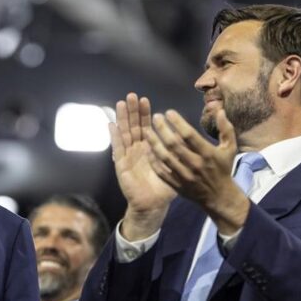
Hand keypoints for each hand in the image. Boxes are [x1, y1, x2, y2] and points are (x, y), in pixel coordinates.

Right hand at [110, 93, 175, 240]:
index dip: (145, 114)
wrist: (152, 205)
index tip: (145, 100)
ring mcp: (128, 156)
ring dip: (122, 119)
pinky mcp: (122, 165)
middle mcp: (137, 149)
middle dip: (132, 111)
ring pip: (124, 133)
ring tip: (120, 104)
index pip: (146, 127)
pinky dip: (114, 136)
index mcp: (149, 148)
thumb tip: (189, 137)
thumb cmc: (164, 187)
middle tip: (132, 95)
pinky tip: (112, 125)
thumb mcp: (175, 166)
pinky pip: (118, 148)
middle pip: (134, 126)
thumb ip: (180, 153)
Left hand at [146, 108, 249, 234]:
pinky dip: (153, 160)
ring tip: (147, 131)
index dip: (178, 123)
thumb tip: (220, 110)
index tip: (168, 112)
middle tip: (155, 117)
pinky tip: (148, 149)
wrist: (219, 196)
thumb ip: (226, 129)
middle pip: (174, 145)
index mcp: (208, 154)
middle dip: (162, 129)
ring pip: (165, 157)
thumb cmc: (223, 168)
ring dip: (154, 143)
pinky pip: (161, 171)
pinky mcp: (176, 185)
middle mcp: (195, 165)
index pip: (189, 135)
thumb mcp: (230, 148)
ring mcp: (184, 176)